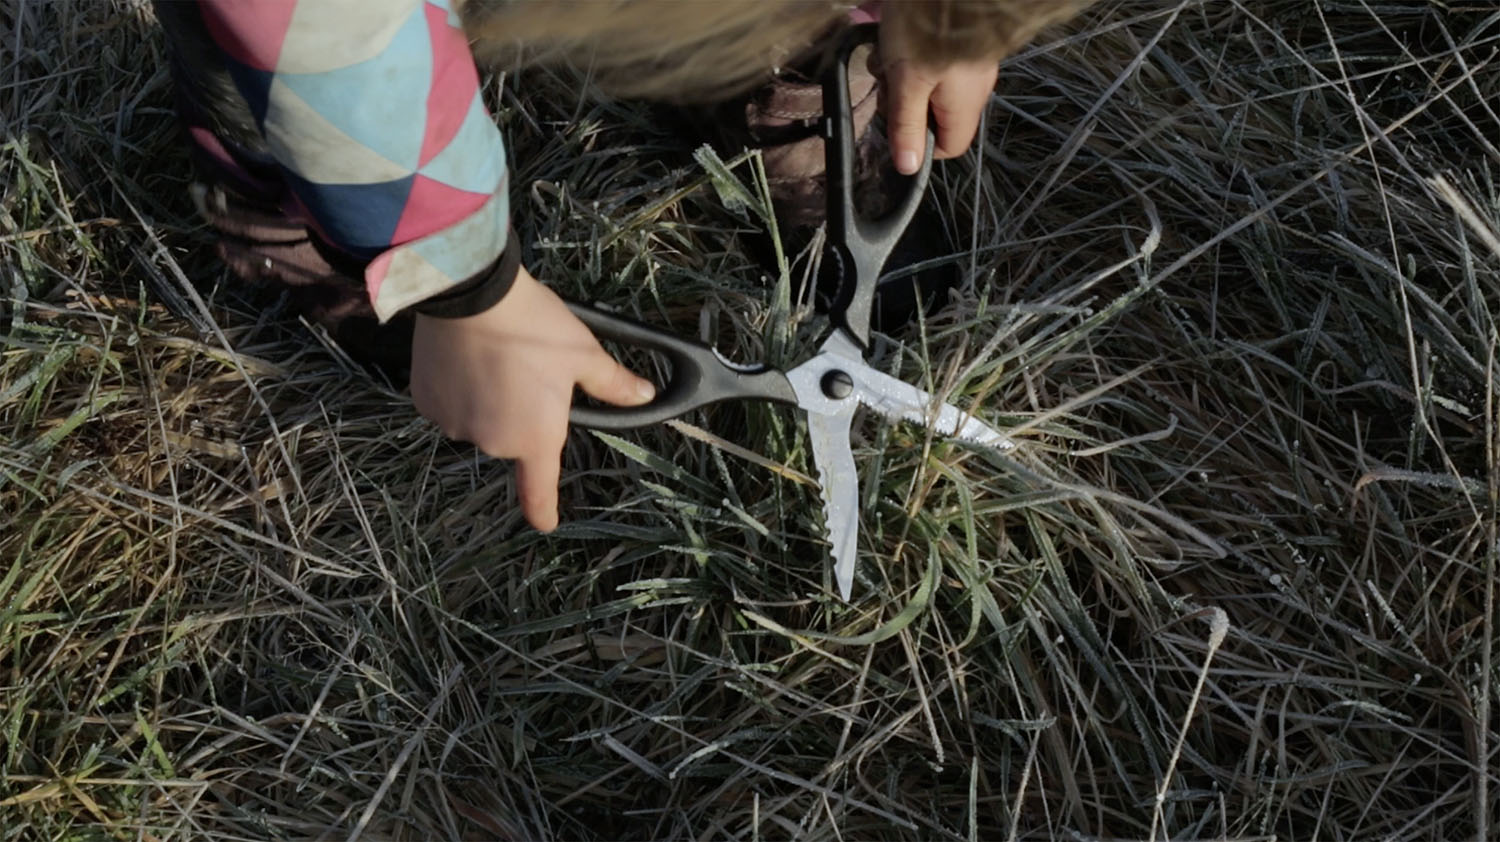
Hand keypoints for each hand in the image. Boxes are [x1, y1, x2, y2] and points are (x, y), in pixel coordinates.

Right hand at [410, 266, 655, 530]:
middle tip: (524, 370)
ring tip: (493, 357)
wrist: (472, 293)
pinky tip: (464, 356)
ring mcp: (455, 424)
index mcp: (535, 439)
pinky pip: (447, 401)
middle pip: (510, 438)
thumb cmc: (536, 328)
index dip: (543, 511)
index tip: (546, 522)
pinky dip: (456, 385)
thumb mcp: (584, 354)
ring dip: (485, 399)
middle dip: (519, 413)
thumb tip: (645, 396)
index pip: (539, 493)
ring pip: (476, 418)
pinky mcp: (425, 402)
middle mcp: (493, 442)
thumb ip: (613, 383)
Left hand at [878, 23, 999, 174]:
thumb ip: (906, 127)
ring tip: (886, 52)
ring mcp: (967, 61)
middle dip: (902, 101)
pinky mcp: (956, 39)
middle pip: (932, 113)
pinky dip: (907, 51)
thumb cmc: (927, 30)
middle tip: (886, 81)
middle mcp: (972, 87)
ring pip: (926, 84)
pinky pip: (929, 58)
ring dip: (899, 72)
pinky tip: (892, 35)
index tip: (896, 124)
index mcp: (964, 105)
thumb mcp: (907, 84)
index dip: (919, 143)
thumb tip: (908, 168)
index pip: (948, 147)